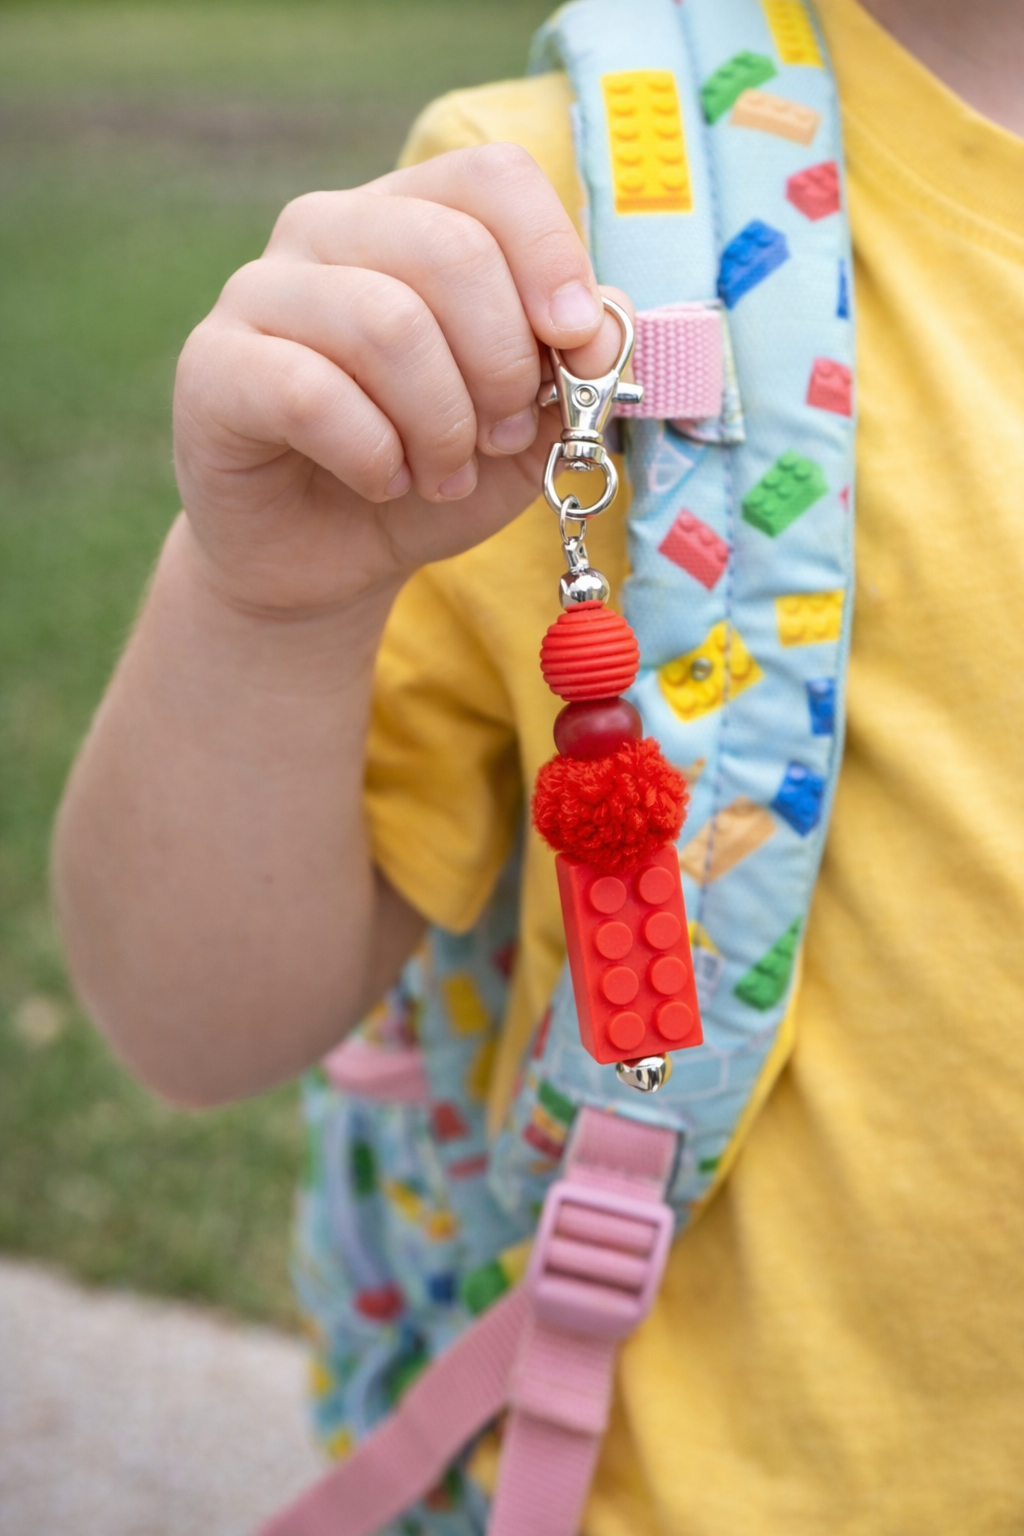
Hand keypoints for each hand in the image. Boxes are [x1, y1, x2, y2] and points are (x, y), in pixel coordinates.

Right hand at [173, 144, 632, 618]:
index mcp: (411, 218)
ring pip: (386, 323)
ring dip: (441, 423)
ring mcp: (259, 291)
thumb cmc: (427, 476)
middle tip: (501, 437)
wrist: (327, 560)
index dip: (551, 256)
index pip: (492, 178)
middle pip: (449, 249)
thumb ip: (571, 367)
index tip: (574, 346)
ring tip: (443, 474)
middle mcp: (329, 230)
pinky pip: (309, 392)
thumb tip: (602, 320)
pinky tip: (382, 481)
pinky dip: (372, 454)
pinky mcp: (211, 367)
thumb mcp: (526, 426)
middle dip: (502, 364)